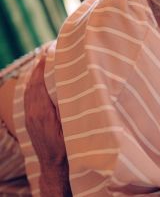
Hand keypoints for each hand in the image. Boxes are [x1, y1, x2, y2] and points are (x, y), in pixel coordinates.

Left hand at [24, 56, 70, 195]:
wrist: (54, 165)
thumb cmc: (67, 147)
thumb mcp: (71, 127)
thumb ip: (68, 108)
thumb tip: (72, 88)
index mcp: (42, 111)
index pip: (39, 84)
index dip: (43, 68)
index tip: (49, 54)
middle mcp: (33, 112)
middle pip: (32, 84)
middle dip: (38, 68)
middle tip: (46, 53)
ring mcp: (30, 117)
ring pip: (29, 91)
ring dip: (35, 76)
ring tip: (42, 63)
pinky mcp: (30, 120)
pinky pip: (29, 98)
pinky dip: (33, 86)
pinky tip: (39, 82)